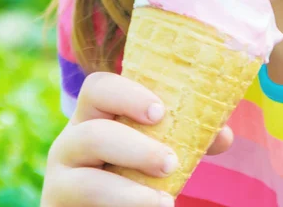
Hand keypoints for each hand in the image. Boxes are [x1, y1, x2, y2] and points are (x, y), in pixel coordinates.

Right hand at [41, 72, 232, 206]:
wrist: (108, 206)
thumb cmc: (132, 170)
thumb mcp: (155, 149)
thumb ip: (187, 136)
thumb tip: (223, 135)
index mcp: (95, 115)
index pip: (99, 88)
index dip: (127, 95)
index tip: (160, 112)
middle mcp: (71, 141)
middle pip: (91, 133)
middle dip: (135, 148)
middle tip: (171, 162)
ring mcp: (61, 179)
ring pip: (86, 181)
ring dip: (129, 192)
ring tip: (164, 203)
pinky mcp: (60, 206)